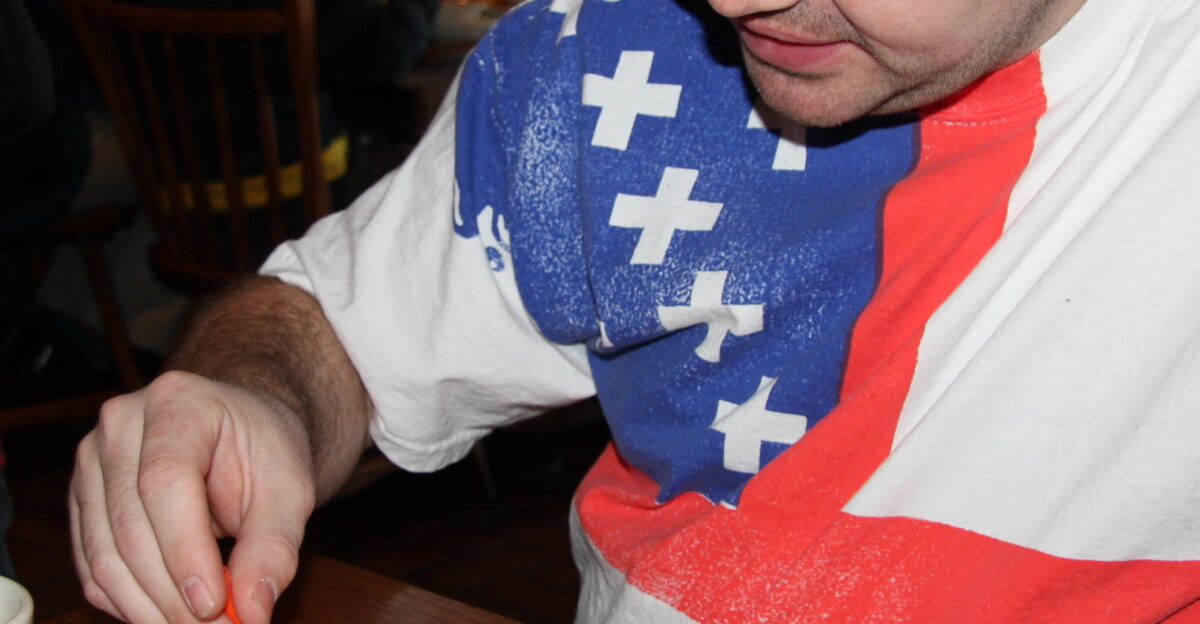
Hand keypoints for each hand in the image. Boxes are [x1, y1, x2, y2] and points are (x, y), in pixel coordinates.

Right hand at [70, 371, 317, 623]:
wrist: (242, 432)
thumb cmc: (265, 451)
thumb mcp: (289, 490)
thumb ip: (274, 547)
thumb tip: (252, 609)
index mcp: (178, 403)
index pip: (164, 482)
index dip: (184, 551)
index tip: (213, 604)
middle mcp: (121, 425)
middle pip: (129, 525)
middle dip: (171, 592)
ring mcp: (92, 463)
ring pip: (105, 554)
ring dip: (149, 607)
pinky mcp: (84, 502)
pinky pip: (93, 566)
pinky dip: (130, 602)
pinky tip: (166, 614)